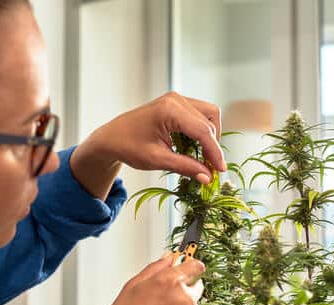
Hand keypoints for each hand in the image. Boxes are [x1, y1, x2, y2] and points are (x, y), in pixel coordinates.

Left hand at [73, 92, 226, 185]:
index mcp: (169, 110)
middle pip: (209, 122)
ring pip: (209, 115)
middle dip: (213, 146)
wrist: (112, 137)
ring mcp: (177, 99)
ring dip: (210, 136)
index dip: (215, 152)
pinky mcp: (177, 103)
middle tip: (212, 168)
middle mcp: (176, 99)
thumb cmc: (128, 147)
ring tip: (204, 157)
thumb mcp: (157, 160)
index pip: (203, 131)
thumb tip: (207, 177)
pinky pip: (200, 114)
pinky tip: (195, 147)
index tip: (221, 171)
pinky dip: (202, 131)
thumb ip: (184, 167)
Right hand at [88, 253, 205, 304]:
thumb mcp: (132, 287)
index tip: (189, 269)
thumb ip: (155, 269)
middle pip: (196, 287)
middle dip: (184, 290)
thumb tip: (169, 258)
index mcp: (169, 282)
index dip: (191, 267)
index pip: (195, 265)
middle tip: (162, 303)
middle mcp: (185, 298)